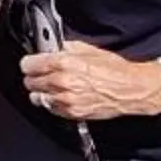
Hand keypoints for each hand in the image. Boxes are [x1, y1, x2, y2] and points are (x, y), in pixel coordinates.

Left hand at [21, 42, 160, 121]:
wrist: (131, 89)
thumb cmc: (115, 69)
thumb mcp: (88, 49)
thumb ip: (65, 47)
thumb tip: (52, 46)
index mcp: (64, 63)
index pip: (29, 64)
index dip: (29, 62)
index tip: (31, 62)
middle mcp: (62, 83)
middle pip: (30, 82)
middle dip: (34, 76)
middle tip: (41, 72)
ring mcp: (66, 100)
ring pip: (37, 97)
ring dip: (41, 91)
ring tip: (50, 85)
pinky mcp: (72, 113)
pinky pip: (50, 108)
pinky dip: (51, 102)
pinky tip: (60, 95)